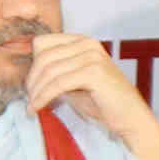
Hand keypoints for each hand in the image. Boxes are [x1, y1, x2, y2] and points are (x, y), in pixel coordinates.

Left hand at [19, 35, 158, 159]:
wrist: (130, 118)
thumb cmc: (103, 102)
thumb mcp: (74, 82)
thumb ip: (56, 73)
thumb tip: (29, 76)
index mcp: (82, 41)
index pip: (43, 43)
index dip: (32, 65)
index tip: (30, 86)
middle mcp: (87, 44)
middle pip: (43, 56)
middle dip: (32, 80)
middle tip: (29, 99)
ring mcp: (92, 56)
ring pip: (49, 71)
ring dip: (36, 91)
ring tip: (32, 107)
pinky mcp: (94, 72)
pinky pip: (58, 83)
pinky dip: (44, 97)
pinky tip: (38, 108)